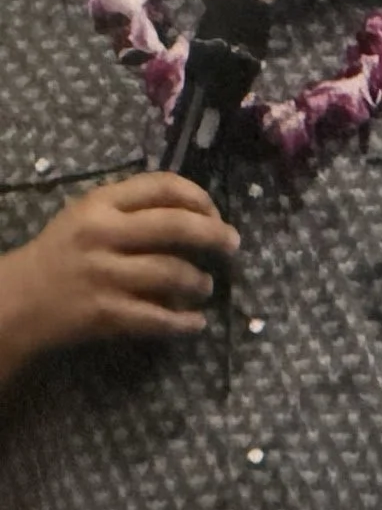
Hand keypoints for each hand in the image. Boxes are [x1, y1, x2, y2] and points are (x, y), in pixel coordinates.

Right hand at [0, 172, 237, 385]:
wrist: (15, 301)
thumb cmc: (63, 252)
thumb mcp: (90, 215)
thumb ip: (135, 206)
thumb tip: (199, 210)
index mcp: (101, 204)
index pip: (164, 186)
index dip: (200, 198)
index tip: (214, 213)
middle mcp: (102, 235)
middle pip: (177, 226)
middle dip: (215, 235)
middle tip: (233, 245)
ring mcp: (103, 275)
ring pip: (172, 273)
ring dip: (199, 282)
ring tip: (205, 286)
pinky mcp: (102, 313)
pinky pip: (155, 317)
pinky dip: (183, 322)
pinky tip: (196, 323)